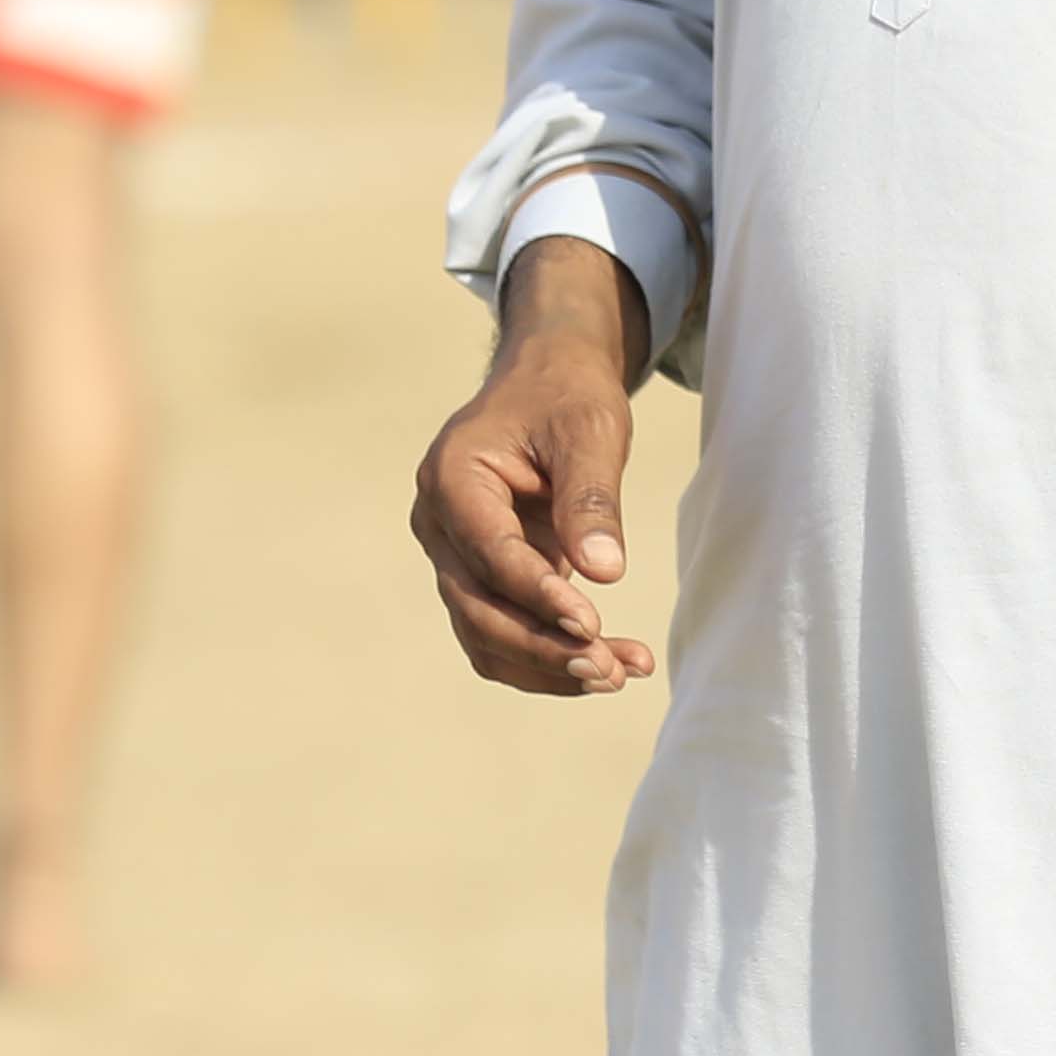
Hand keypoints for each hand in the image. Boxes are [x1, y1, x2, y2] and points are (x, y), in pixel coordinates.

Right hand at [410, 234, 658, 696]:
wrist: (549, 380)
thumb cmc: (567, 395)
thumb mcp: (589, 429)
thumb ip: (591, 498)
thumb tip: (604, 572)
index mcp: (452, 476)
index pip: (490, 553)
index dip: (539, 595)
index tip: (591, 626)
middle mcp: (438, 523)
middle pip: (478, 607)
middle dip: (543, 646)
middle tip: (611, 670)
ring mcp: (451, 554)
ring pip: (484, 634)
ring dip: (546, 666)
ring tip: (618, 675)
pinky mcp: (477, 576)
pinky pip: (500, 633)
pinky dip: (546, 657)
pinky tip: (605, 665)